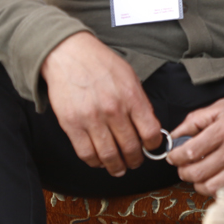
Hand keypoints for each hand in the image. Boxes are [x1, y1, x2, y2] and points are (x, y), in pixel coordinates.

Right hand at [41, 32, 161, 176]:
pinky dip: (95, 162)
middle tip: (135, 162)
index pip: (150, 132)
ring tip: (119, 168)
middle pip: (130, 147)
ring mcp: (91, 119)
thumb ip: (139, 102)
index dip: (153, 146)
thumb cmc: (100, 64)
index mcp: (131, 97)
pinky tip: (99, 161)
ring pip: (108, 155)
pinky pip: (86, 153)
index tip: (151, 148)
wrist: (70, 54)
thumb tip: (149, 126)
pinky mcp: (71, 125)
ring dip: (116, 167)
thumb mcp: (129, 77)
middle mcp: (113, 110)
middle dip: (135, 160)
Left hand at [167, 88, 223, 194]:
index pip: (190, 152)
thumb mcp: (223, 105)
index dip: (175, 156)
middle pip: (195, 173)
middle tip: (181, 162)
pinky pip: (222, 188)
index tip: (173, 154)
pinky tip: (210, 173)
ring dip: (195, 180)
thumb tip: (176, 134)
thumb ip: (196, 120)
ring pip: (207, 185)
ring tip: (196, 169)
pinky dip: (210, 185)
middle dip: (182, 170)